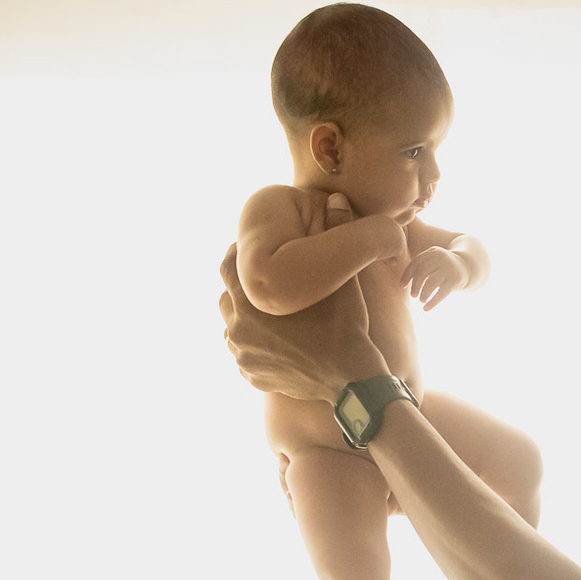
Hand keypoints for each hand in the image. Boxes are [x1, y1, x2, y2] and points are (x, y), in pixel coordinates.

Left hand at [219, 193, 389, 403]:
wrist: (352, 380)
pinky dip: (259, 347)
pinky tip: (280, 343)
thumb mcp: (342, 280)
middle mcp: (236, 328)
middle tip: (269, 288)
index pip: (227, 264)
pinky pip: (247, 354)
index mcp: (248, 300)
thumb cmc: (345, 326)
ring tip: (274, 315)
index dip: (242, 257)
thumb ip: (335, 237)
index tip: (259, 256)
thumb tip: (335, 199)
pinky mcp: (252, 376)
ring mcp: (242, 355)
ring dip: (249, 318)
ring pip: (235, 327)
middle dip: (245, 289)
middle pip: (229, 297)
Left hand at [402, 247, 470, 310]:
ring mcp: (449, 268)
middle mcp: (441, 258)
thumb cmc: (443, 267)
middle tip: (413, 295)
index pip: (416, 263)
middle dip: (415, 285)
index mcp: (432, 252)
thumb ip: (420, 268)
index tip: (402, 286)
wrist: (468, 266)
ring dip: (424, 294)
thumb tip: (402, 284)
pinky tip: (426, 309)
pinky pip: (442, 293)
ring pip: (431, 283)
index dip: (407, 275)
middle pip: (422, 272)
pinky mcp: (456, 280)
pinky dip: (432, 302)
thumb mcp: (433, 262)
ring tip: (421, 300)